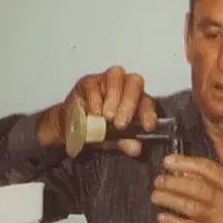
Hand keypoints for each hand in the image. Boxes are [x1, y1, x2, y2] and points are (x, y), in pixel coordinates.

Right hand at [35, 66, 159, 153]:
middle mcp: (124, 87)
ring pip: (116, 75)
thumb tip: (136, 147)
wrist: (73, 130)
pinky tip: (95, 113)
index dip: (148, 113)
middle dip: (129, 102)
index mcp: (136, 101)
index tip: (147, 126)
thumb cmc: (99, 131)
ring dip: (113, 95)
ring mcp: (106, 81)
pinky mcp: (89, 82)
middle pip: (135, 82)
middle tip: (120, 123)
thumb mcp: (114, 141)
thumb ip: (126, 142)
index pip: (147, 102)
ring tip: (107, 116)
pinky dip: (95, 98)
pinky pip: (93, 83)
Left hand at [152, 154, 222, 222]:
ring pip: (189, 206)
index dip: (184, 163)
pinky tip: (161, 216)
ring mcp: (218, 219)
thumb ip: (208, 176)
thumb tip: (181, 171)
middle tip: (158, 180)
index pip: (206, 168)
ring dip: (169, 199)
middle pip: (196, 187)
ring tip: (155, 195)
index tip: (167, 161)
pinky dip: (172, 221)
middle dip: (173, 182)